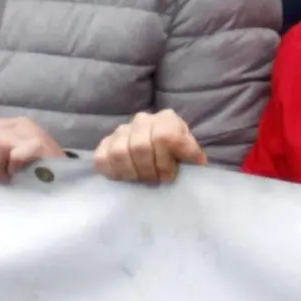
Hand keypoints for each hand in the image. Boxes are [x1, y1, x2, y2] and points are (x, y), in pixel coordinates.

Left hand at [0, 116, 66, 183]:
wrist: (68, 178)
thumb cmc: (37, 170)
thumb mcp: (12, 154)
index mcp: (11, 124)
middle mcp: (20, 125)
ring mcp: (31, 133)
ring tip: (3, 179)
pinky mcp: (39, 145)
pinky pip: (14, 156)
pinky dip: (11, 169)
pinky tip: (16, 176)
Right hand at [90, 111, 204, 186]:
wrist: (159, 147)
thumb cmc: (176, 152)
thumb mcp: (189, 150)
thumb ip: (192, 154)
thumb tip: (198, 161)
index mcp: (167, 120)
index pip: (164, 138)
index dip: (167, 162)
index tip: (171, 176)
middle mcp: (143, 120)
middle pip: (141, 147)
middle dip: (150, 171)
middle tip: (156, 181)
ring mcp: (122, 130)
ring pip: (120, 153)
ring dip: (132, 173)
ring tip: (141, 180)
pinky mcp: (106, 142)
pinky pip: (102, 158)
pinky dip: (112, 171)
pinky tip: (123, 178)